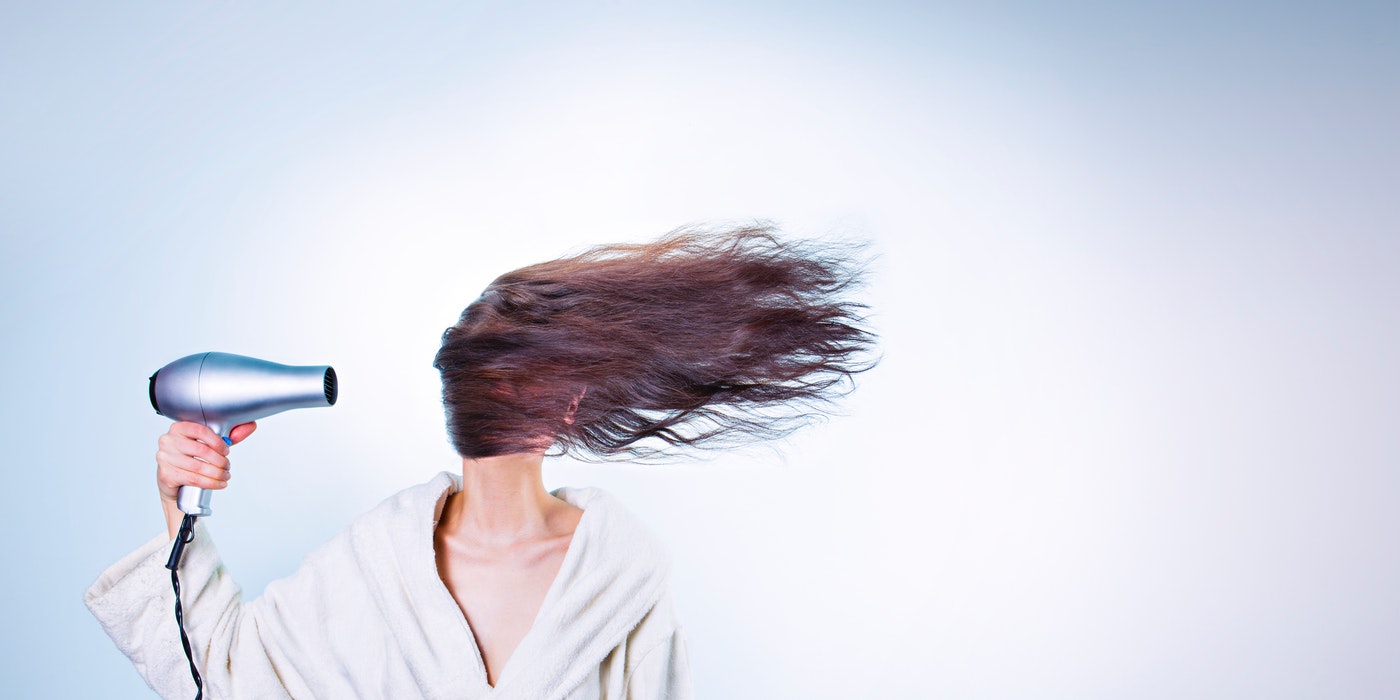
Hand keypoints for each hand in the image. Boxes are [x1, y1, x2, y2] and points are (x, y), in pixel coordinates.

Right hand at [156, 421, 255, 536]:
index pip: (200, 430)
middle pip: (201, 450)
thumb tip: (250, 426)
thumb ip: (229, 434)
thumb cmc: (191, 458)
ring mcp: (165, 458)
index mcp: (178, 428)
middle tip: (227, 466)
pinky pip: (193, 479)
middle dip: (220, 460)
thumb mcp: (210, 444)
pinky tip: (219, 483)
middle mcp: (168, 441)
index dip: (217, 442)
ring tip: (225, 476)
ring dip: (217, 473)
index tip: (226, 450)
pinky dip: (210, 483)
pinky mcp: (166, 474)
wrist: (174, 481)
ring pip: (199, 466)